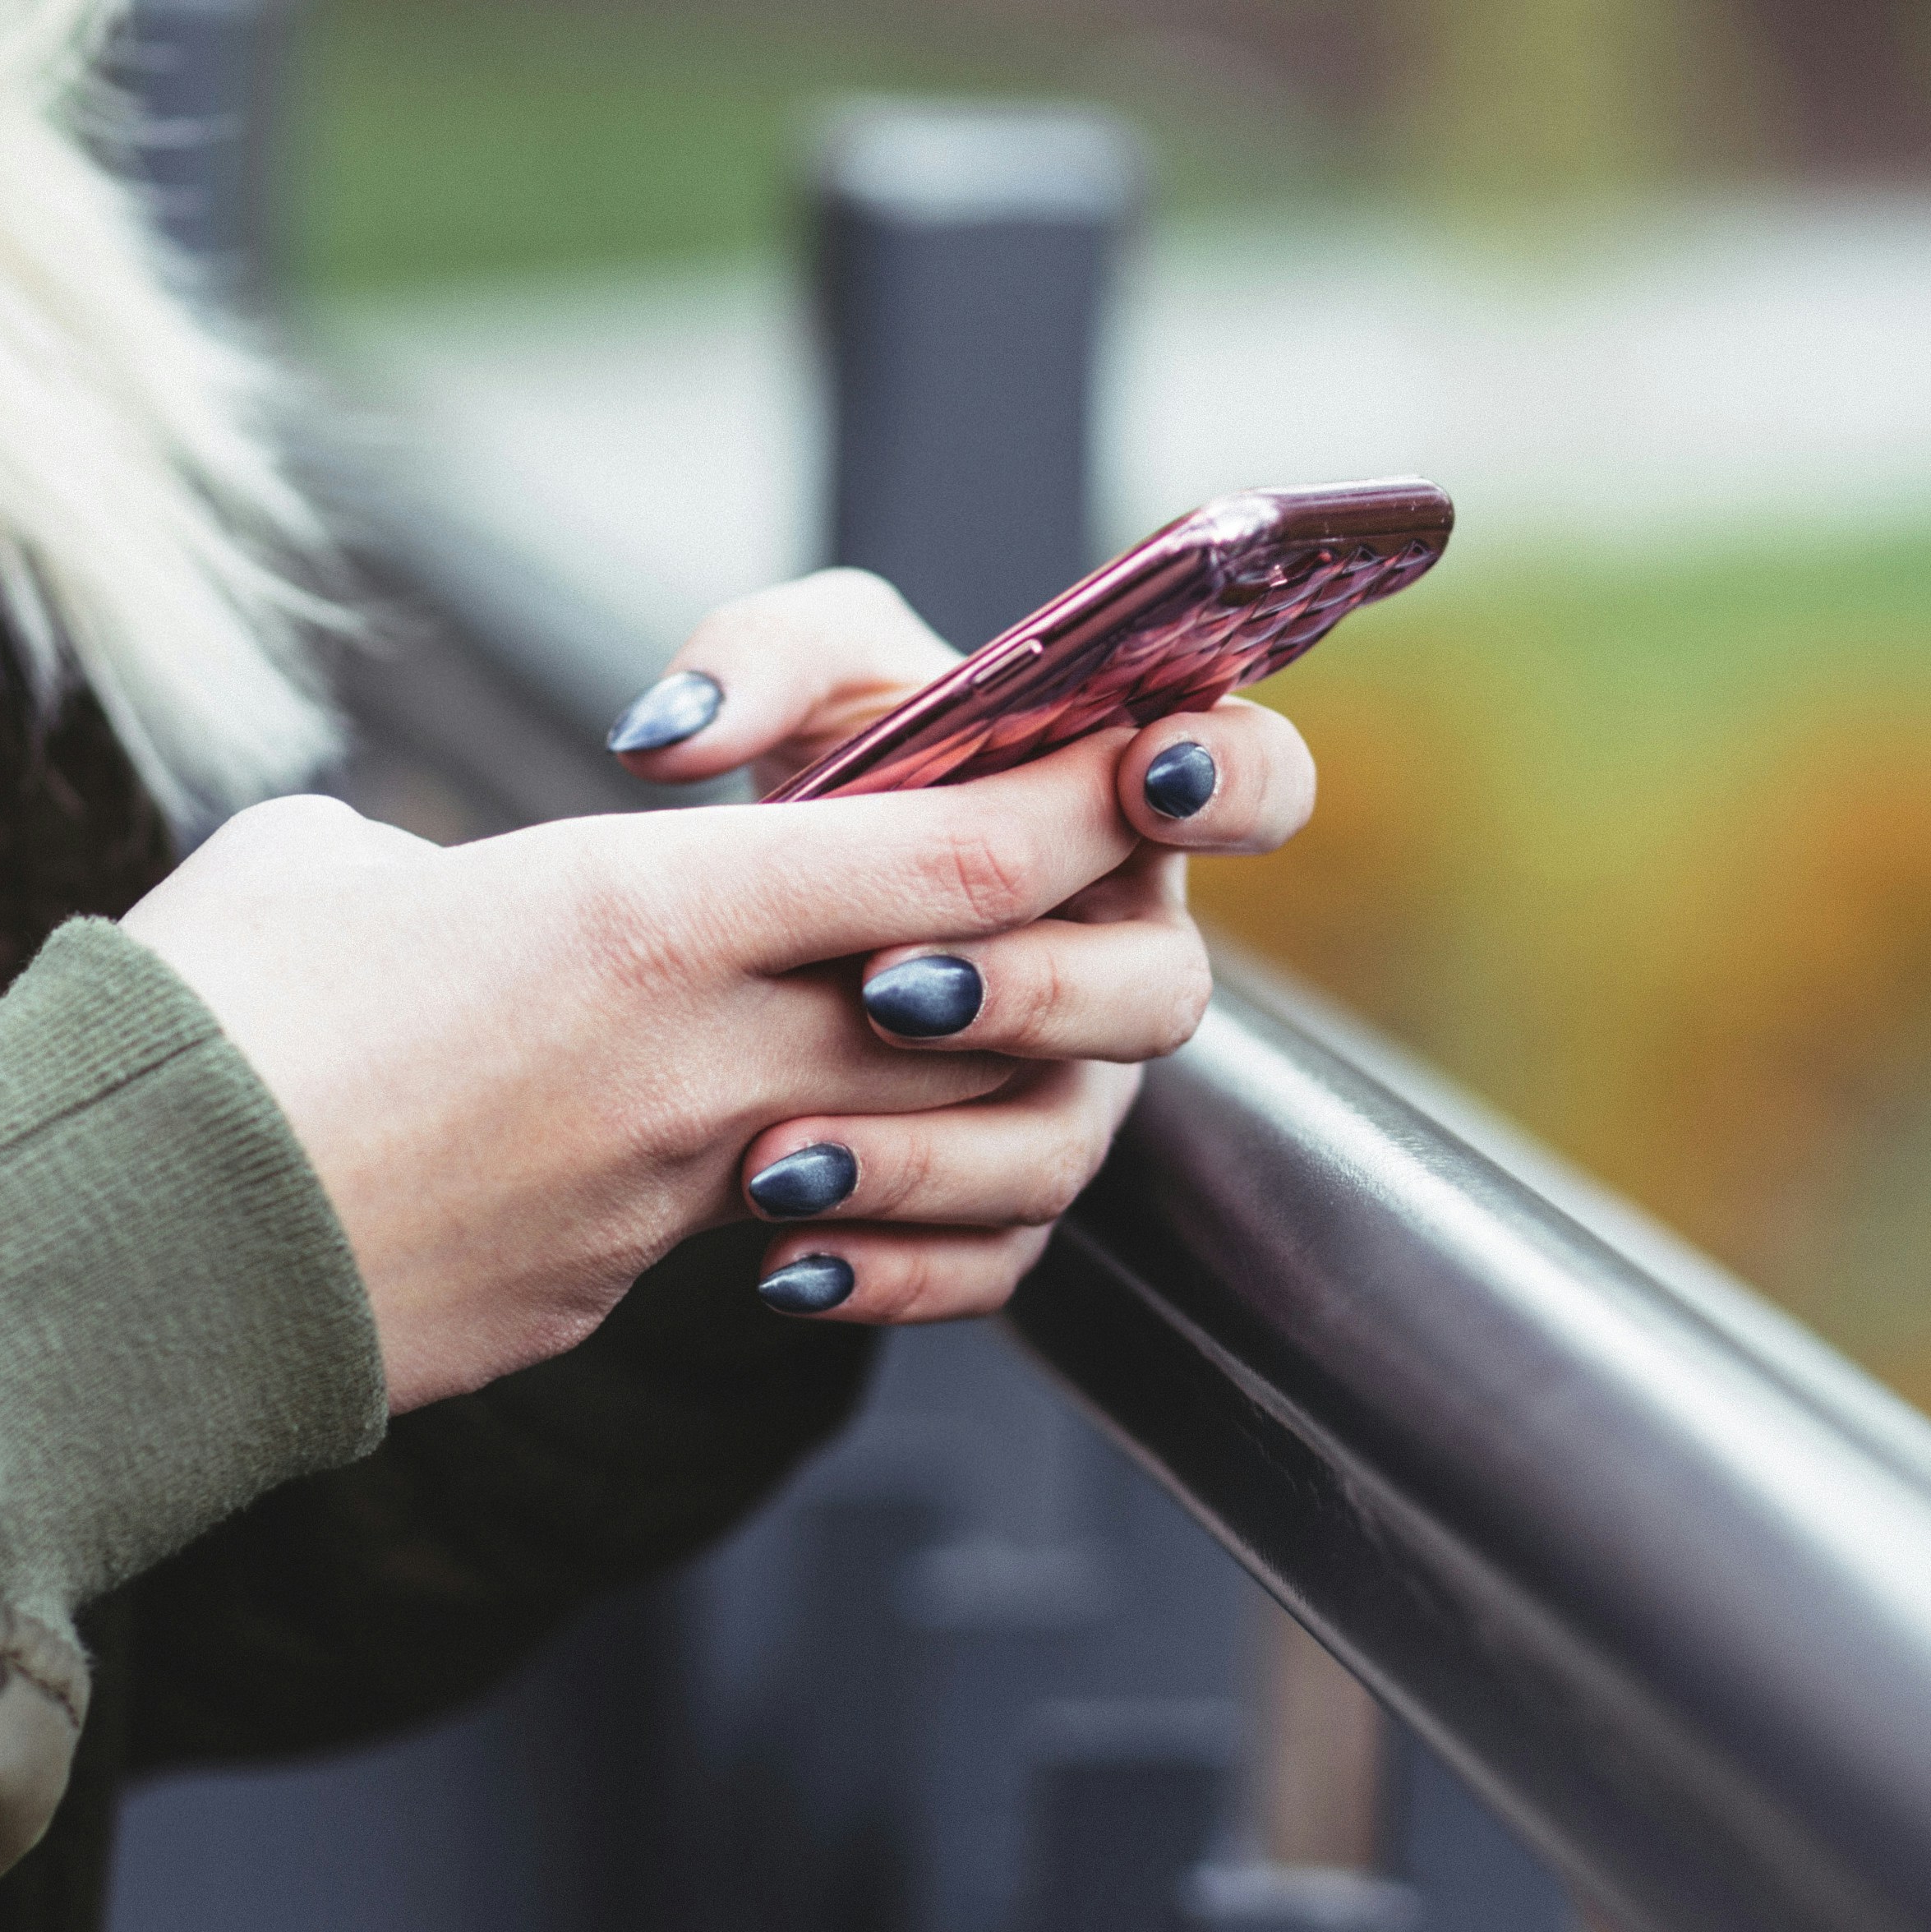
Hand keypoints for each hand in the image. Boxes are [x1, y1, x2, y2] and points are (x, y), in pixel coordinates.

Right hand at [127, 731, 1142, 1409]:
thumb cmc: (197, 1020)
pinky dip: (793, 1186)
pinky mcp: (610, 1293)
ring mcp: (667, 1197)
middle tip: (1047, 902)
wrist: (112, 1259)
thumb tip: (455, 897)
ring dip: (933, 1089)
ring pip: (898, 1134)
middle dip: (1048, 956)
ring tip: (887, 1035)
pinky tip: (736, 1155)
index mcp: (641, 913)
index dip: (1071, 810)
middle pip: (979, 1009)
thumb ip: (450, 860)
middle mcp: (697, 1061)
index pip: (951, 859)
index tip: (1132, 765)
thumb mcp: (328, 864)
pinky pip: (764, 1230)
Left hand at [597, 571, 1317, 1326]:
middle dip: (1035, 992)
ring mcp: (1075, 1087)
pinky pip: (988, 1262)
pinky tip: (786, 1262)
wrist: (759, 924)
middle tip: (889, 986)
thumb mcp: (802, 678)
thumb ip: (757, 660)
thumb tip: (672, 738)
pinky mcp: (1004, 1198)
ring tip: (782, 1155)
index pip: (1257, 782)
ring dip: (929, 1156)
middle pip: (1162, 994)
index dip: (1233, 782)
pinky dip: (889, 1271)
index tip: (1144, 775)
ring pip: (1060, 1149)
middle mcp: (1124, 955)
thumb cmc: (834, 768)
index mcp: (1125, 807)